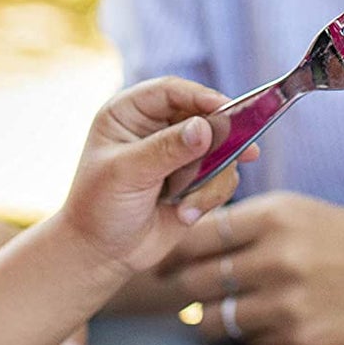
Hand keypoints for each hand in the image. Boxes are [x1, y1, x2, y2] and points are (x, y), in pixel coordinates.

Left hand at [60, 77, 242, 278]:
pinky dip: (210, 196)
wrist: (101, 253)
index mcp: (128, 112)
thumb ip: (166, 149)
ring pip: (220, 148)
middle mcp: (155, 126)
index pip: (170, 91)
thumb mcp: (127, 174)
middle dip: (220, 139)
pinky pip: (223, 176)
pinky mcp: (195, 179)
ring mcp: (178, 153)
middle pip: (204, 115)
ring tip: (184, 205)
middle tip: (244, 151)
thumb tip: (204, 127)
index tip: (228, 110)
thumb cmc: (99, 206)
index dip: (201, 97)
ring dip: (210, 178)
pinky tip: (184, 214)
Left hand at [155, 191, 343, 344]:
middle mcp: (278, 258)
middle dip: (182, 283)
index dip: (176, 246)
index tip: (167, 252)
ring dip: (206, 316)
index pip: (198, 232)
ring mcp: (290, 305)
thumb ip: (251, 224)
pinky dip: (245, 335)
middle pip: (197, 277)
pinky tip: (254, 325)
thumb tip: (193, 238)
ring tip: (207, 311)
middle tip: (177, 286)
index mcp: (277, 216)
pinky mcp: (303, 342)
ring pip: (214, 317)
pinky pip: (249, 342)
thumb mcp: (305, 212)